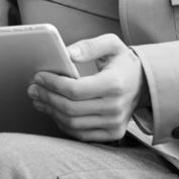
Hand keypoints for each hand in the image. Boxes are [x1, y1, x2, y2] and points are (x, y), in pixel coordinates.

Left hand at [28, 34, 146, 143]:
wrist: (145, 84)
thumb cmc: (123, 63)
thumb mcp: (111, 45)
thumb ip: (89, 46)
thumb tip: (67, 53)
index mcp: (115, 84)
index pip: (75, 89)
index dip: (52, 84)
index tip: (38, 76)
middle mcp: (116, 107)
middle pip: (70, 108)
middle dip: (46, 97)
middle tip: (33, 88)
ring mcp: (115, 123)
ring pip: (72, 123)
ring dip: (51, 111)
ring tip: (38, 99)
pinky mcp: (113, 133)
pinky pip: (81, 134)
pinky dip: (63, 124)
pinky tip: (53, 111)